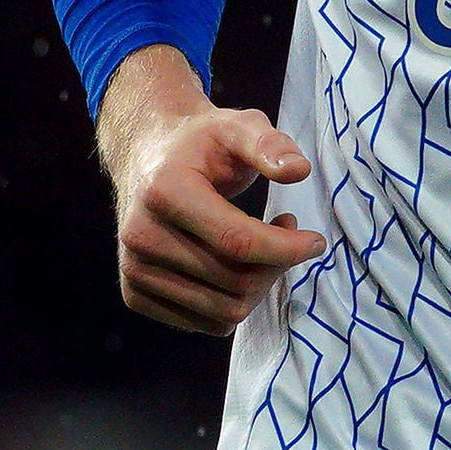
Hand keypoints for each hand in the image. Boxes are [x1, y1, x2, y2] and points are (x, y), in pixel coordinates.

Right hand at [96, 47, 326, 334]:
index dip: (286, 248)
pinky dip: (235, 302)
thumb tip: (299, 170)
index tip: (316, 241)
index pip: (237, 241)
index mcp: (164, 191)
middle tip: (289, 234)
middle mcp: (141, 235)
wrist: (147, 158)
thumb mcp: (237, 126)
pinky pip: (207, 323)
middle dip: (277, 265)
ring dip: (260, 285)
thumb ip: (270, 144)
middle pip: (235, 282)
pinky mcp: (135, 294)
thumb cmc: (201, 144)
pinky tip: (239, 266)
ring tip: (265, 248)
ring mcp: (134, 270)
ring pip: (225, 311)